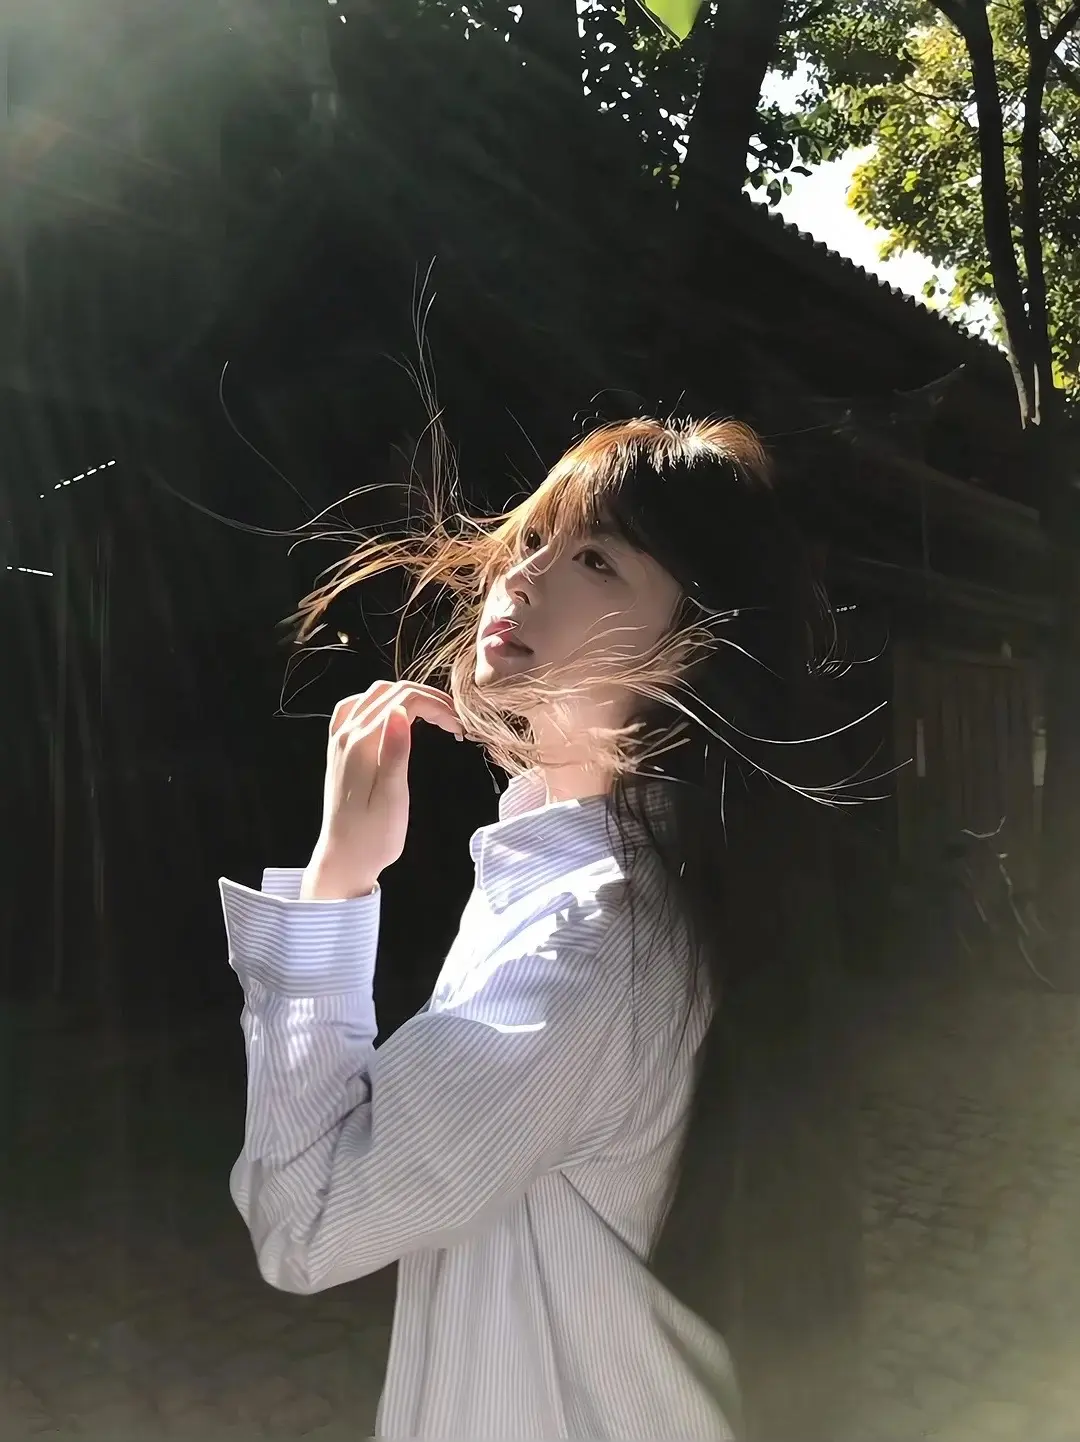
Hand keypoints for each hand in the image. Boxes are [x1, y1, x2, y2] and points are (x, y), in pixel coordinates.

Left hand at [301, 680, 462, 900]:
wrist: (344, 858)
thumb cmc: (374, 836)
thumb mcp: (392, 798)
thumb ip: (395, 752)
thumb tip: (401, 709)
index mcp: (363, 744)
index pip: (405, 701)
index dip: (437, 706)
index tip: (460, 728)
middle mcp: (347, 733)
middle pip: (392, 691)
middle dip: (428, 699)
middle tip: (455, 722)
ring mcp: (339, 739)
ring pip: (374, 695)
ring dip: (407, 697)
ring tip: (433, 717)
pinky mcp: (338, 748)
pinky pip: (356, 707)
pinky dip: (381, 703)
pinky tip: (395, 717)